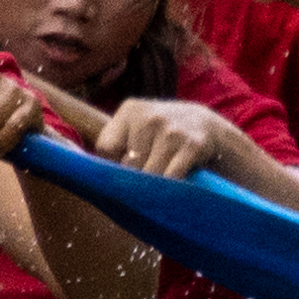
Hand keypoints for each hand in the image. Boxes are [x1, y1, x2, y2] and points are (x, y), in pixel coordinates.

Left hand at [95, 95, 221, 181]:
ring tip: (161, 179)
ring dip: (154, 186)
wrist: (205, 126)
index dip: (112, 163)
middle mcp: (150, 117)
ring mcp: (172, 131)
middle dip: (135, 178)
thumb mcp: (136, 128)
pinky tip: (175, 183)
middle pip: (128, 166)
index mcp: (130, 110)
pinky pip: (172, 178)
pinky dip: (171, 187)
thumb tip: (93, 176)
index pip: (105, 148)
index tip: (124, 166)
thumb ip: (115, 145)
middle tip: (147, 175)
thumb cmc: (160, 134)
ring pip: (150, 175)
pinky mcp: (192, 146)